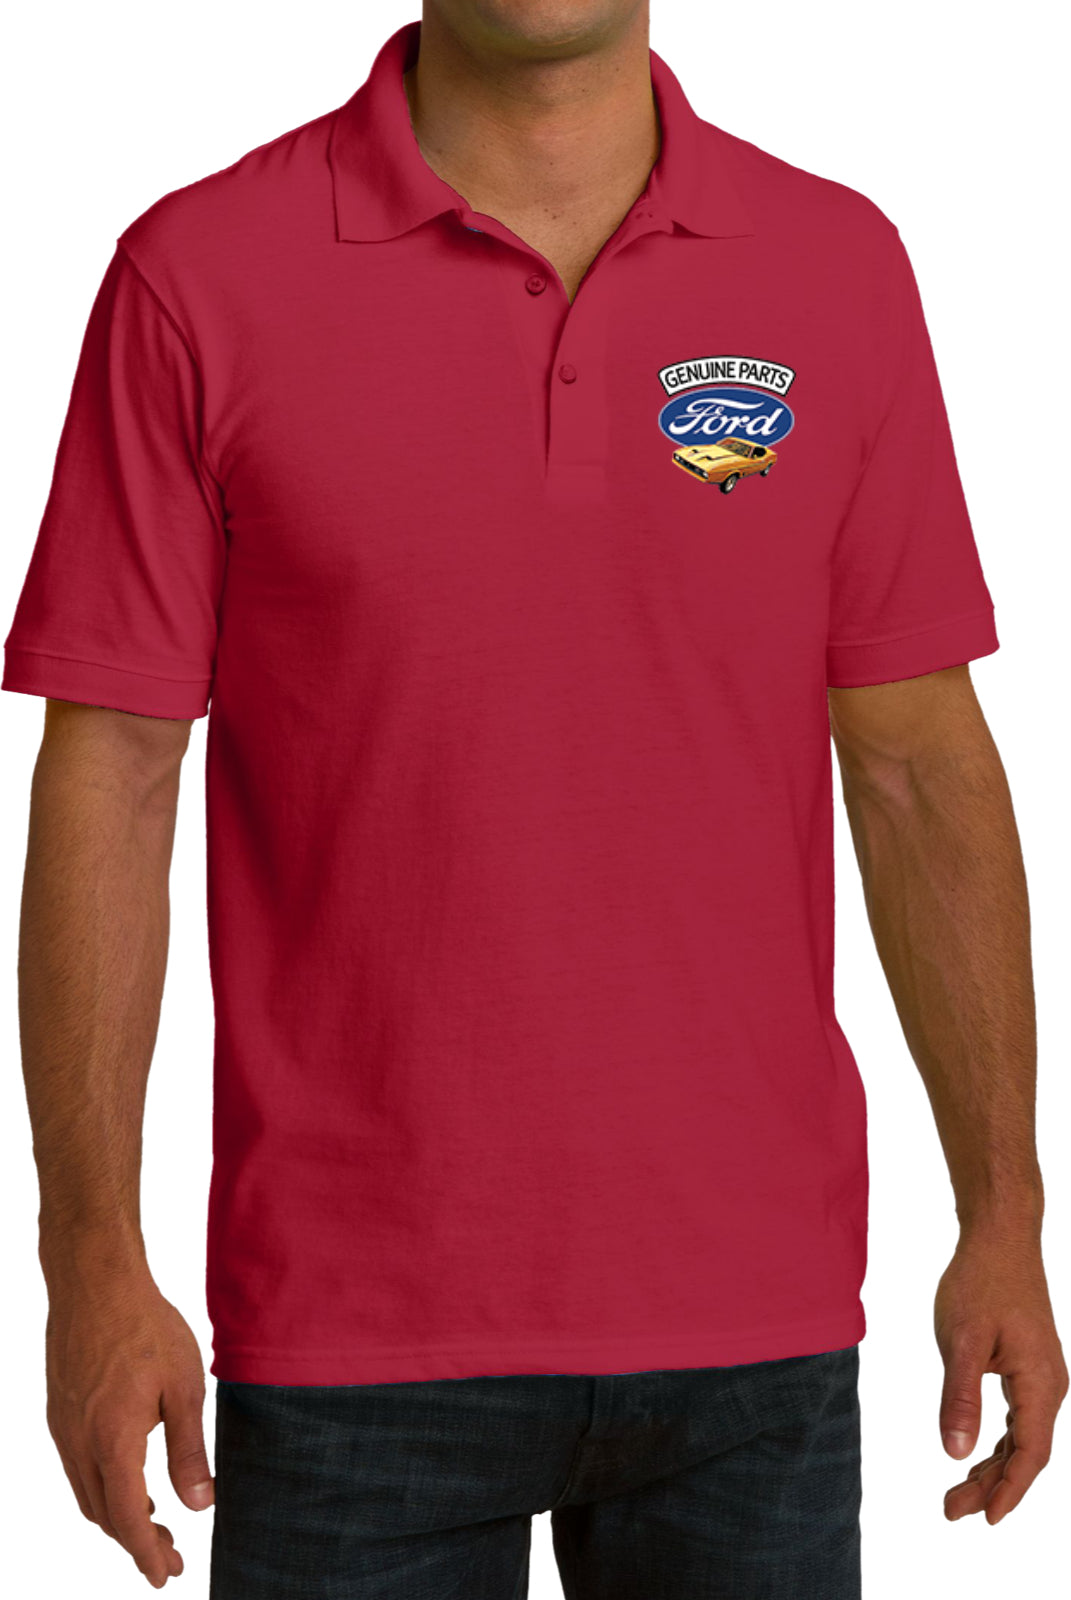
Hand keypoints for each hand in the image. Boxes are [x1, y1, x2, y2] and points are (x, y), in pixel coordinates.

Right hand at [44, 1264, 212, 1586]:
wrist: (94, 1280)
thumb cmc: (145, 1325)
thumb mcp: (183, 1386)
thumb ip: (189, 1450)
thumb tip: (201, 1504)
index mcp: (113, 1441)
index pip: (127, 1518)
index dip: (146, 1552)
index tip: (165, 1575)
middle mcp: (79, 1442)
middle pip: (104, 1515)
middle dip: (135, 1542)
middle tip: (170, 1557)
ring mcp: (64, 1428)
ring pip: (88, 1493)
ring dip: (118, 1516)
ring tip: (154, 1523)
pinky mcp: (60, 1411)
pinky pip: (79, 1467)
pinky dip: (103, 1487)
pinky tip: (130, 1478)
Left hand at [936, 1228, 1066, 1523]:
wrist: (1001, 1237)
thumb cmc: (981, 1280)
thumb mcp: (962, 1339)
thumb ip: (959, 1396)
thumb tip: (955, 1452)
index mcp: (1040, 1383)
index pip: (1030, 1454)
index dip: (1008, 1491)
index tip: (985, 1520)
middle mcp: (1049, 1385)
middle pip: (1025, 1452)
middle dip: (991, 1486)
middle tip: (950, 1509)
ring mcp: (1041, 1376)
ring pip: (1021, 1437)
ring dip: (992, 1466)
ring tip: (957, 1492)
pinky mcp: (1029, 1365)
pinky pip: (1018, 1417)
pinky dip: (997, 1440)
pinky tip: (975, 1453)